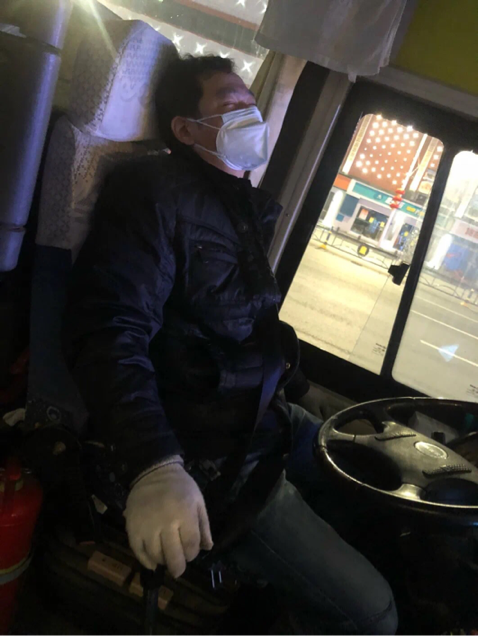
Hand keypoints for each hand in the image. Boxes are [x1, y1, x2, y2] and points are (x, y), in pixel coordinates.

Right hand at [124, 458, 212, 577]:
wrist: (153, 471)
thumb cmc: (180, 486)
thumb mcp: (198, 500)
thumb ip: (204, 525)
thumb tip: (208, 548)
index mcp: (184, 513)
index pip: (191, 545)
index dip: (192, 554)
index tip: (191, 553)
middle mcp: (165, 522)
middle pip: (173, 556)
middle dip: (179, 567)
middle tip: (179, 568)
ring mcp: (147, 526)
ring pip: (156, 556)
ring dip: (163, 562)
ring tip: (166, 558)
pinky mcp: (132, 527)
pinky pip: (138, 551)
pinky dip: (145, 561)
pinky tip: (152, 563)